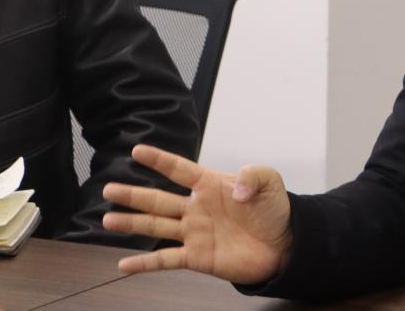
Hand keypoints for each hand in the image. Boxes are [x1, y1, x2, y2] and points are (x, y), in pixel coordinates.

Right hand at [102, 144, 293, 283]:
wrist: (284, 243)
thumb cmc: (274, 210)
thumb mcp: (269, 181)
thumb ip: (254, 175)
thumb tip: (236, 189)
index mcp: (211, 185)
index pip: (180, 169)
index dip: (159, 160)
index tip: (137, 151)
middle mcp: (196, 208)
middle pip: (158, 199)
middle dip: (133, 194)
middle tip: (108, 188)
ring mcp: (194, 233)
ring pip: (156, 226)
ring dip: (131, 223)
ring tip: (107, 219)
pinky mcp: (197, 257)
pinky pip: (165, 260)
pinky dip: (144, 263)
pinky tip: (123, 265)